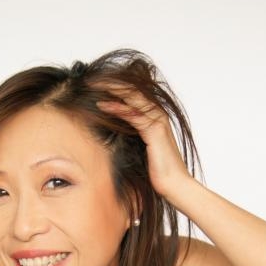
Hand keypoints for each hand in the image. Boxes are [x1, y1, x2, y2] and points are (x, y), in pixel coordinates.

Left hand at [94, 82, 191, 201]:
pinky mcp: (155, 131)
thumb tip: (113, 137)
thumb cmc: (158, 173)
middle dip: (110, 83)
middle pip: (132, 90)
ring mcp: (157, 121)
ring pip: (132, 97)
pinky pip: (133, 115)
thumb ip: (131, 139)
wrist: (175, 186)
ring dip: (111, 89)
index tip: (94, 86)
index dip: (114, 88)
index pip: (132, 95)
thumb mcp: (140, 151)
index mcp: (154, 118)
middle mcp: (157, 115)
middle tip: (89, 80)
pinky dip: (117, 108)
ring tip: (92, 85)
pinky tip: (102, 105)